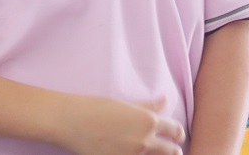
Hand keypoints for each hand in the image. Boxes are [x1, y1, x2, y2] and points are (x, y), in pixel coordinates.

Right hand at [57, 95, 184, 154]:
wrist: (71, 122)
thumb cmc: (95, 108)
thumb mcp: (125, 104)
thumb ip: (148, 106)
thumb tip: (165, 100)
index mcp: (148, 121)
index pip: (176, 130)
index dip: (178, 134)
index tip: (177, 136)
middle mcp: (144, 141)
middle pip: (171, 151)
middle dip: (174, 150)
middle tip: (173, 150)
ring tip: (146, 149)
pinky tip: (128, 152)